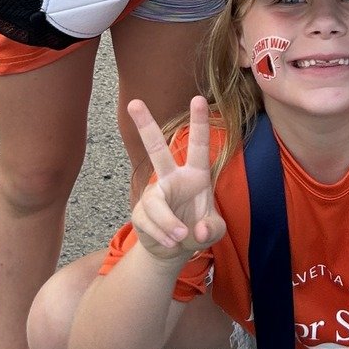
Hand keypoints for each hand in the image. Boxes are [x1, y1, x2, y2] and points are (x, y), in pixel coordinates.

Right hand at [128, 96, 224, 266]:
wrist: (175, 250)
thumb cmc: (198, 230)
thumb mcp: (214, 231)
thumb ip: (213, 230)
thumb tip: (198, 229)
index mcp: (196, 175)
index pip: (198, 146)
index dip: (199, 123)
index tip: (198, 99)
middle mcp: (172, 178)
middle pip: (156, 149)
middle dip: (145, 126)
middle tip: (134, 102)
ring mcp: (155, 194)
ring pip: (156, 201)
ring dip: (168, 222)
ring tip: (180, 237)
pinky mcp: (141, 212)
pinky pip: (149, 221)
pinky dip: (162, 235)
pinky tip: (170, 243)